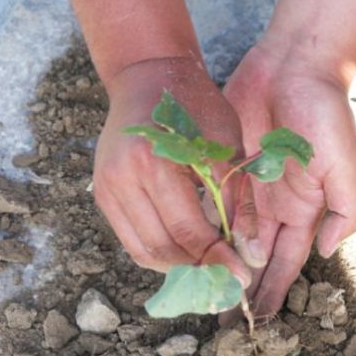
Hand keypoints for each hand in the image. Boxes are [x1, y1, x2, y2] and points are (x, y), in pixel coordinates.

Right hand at [93, 58, 257, 287]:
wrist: (148, 75)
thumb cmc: (196, 105)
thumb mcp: (228, 146)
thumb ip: (238, 201)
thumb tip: (253, 256)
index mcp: (155, 162)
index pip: (190, 230)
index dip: (218, 260)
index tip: (243, 278)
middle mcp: (123, 179)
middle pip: (164, 248)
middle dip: (200, 270)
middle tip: (229, 280)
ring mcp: (107, 188)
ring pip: (145, 251)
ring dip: (180, 266)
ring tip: (211, 269)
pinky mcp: (103, 194)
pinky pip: (132, 239)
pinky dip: (161, 252)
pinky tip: (187, 251)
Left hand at [222, 44, 355, 318]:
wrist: (295, 65)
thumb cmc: (327, 115)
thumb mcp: (346, 166)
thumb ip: (345, 211)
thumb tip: (325, 252)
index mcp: (304, 209)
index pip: (285, 261)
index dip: (275, 290)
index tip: (260, 321)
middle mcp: (274, 203)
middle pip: (255, 256)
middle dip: (243, 287)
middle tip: (223, 319)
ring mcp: (248, 185)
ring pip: (230, 235)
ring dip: (218, 261)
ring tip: (201, 290)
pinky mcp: (225, 164)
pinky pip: (211, 201)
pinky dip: (201, 223)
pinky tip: (185, 244)